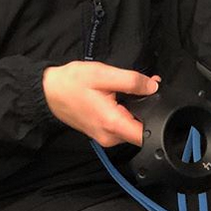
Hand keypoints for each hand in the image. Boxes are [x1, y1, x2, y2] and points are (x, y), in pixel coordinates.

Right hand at [42, 61, 160, 146]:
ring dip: (137, 108)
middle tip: (148, 85)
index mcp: (111, 123)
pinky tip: (123, 94)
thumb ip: (131, 81)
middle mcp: (109, 136)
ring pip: (132, 126)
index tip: (162, 103)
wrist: (48, 91)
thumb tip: (153, 87)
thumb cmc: (72, 82)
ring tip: (134, 86)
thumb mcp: (104, 74)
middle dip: (149, 107)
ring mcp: (105, 136)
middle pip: (141, 129)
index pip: (145, 134)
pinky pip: (122, 124)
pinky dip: (127, 110)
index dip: (158, 119)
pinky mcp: (102, 132)